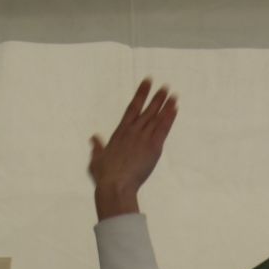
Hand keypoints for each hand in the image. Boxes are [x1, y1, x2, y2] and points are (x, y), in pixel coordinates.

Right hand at [90, 80, 178, 219]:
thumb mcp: (97, 159)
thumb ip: (97, 147)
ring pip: (157, 118)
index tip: (147, 83)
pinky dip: (170, 118)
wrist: (115, 185)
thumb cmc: (105, 175)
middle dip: (157, 98)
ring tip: (173, 95)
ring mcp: (143, 138)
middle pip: (147, 110)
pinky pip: (163, 129)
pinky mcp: (153, 147)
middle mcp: (133, 131)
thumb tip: (94, 139)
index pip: (132, 107)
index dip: (140, 94)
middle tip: (165, 87)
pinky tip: (175, 109)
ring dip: (166, 105)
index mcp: (120, 131)